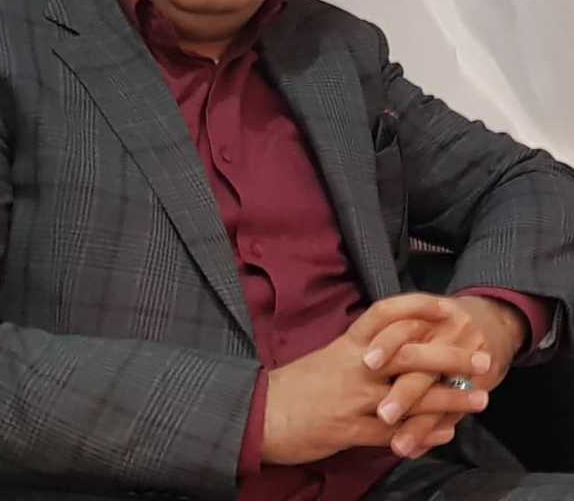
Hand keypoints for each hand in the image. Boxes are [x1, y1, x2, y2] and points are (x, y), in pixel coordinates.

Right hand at [261, 293, 474, 464]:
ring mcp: (354, 399)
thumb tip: (389, 347)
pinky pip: (396, 433)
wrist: (261, 413)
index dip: (415, 308)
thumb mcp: (327, 359)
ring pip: (410, 396)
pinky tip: (446, 434)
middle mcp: (354, 367)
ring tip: (481, 401)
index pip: (383, 316)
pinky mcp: (351, 431)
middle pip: (408, 354)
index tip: (445, 307)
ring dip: (449, 399)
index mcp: (346, 345)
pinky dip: (424, 433)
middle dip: (449, 357)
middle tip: (481, 358)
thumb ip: (359, 354)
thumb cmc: (295, 385)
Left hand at [364, 295, 526, 458]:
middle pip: (422, 365)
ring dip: (419, 424)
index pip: (402, 326)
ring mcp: (465, 362)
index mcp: (425, 316)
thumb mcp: (422, 314)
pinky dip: (435, 433)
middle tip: (383, 415)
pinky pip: (457, 411)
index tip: (367, 363)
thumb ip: (396, 331)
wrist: (494, 319)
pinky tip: (417, 450)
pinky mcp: (482, 383)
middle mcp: (445, 336)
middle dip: (403, 392)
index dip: (385, 344)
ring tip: (399, 446)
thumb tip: (361, 356)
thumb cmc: (443, 321)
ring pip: (439, 396)